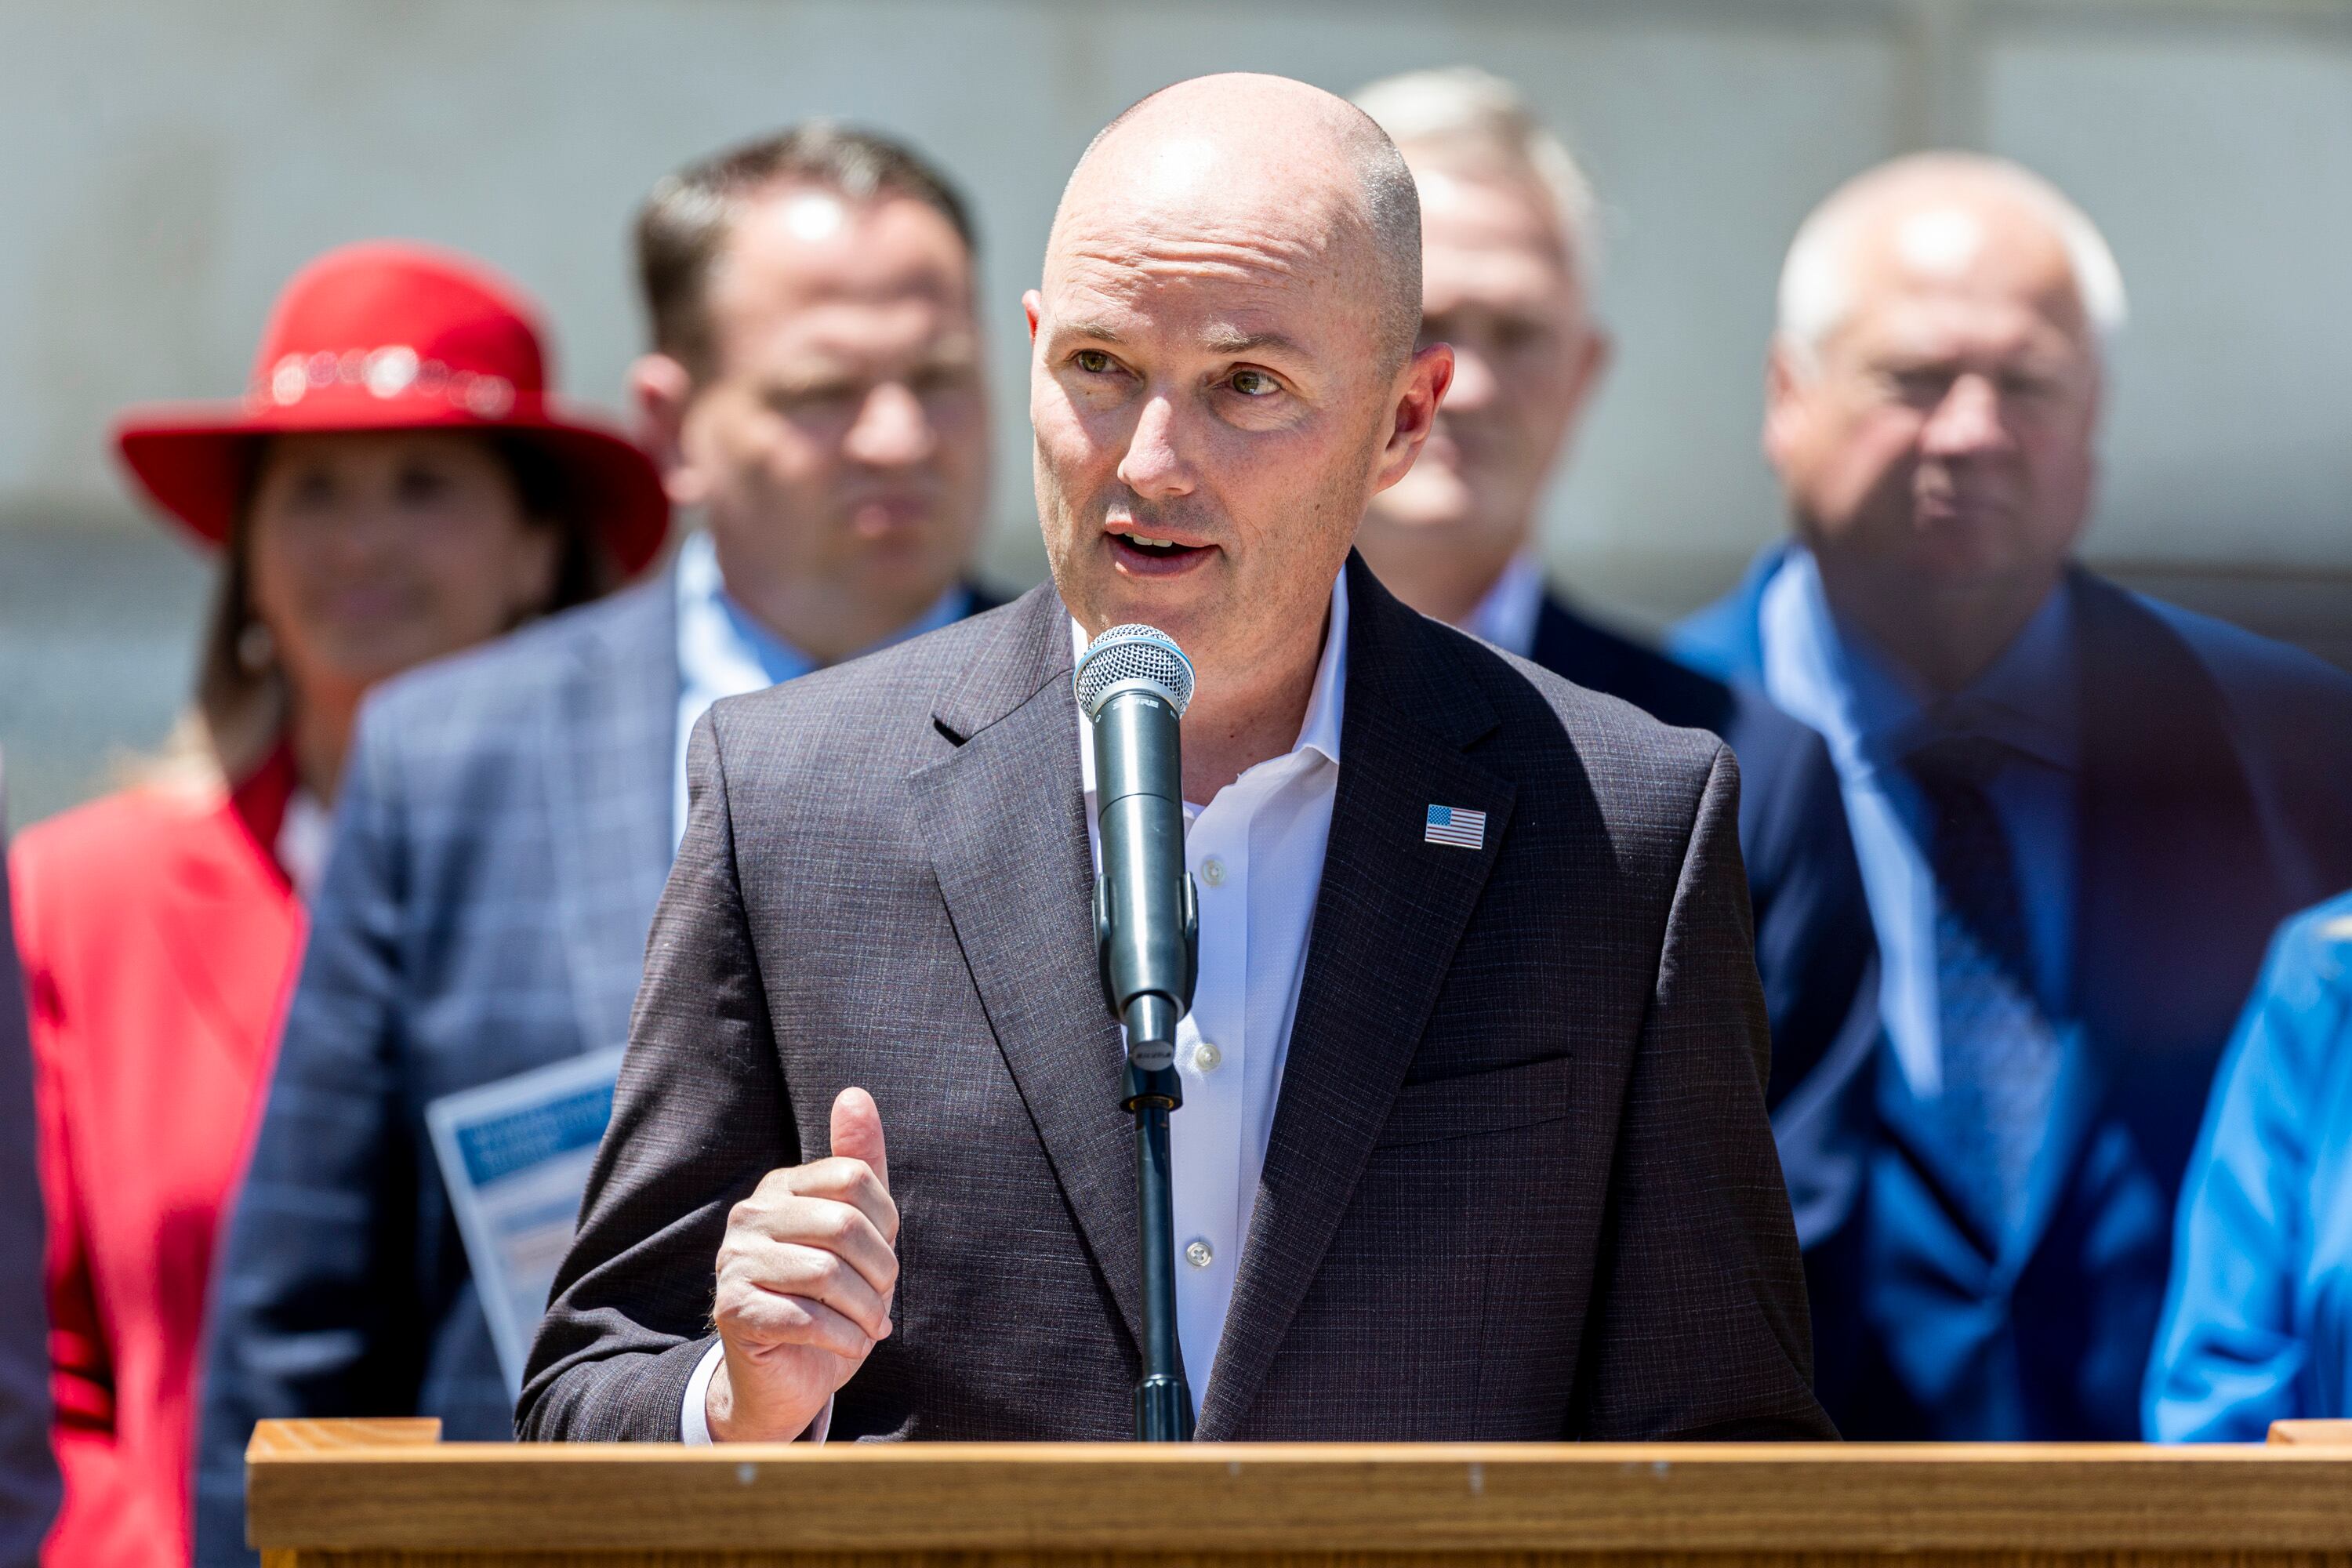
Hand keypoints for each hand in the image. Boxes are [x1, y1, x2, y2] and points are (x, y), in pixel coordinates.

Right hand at [706, 1087, 896, 1440]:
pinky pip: (807, 1318)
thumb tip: (855, 1093)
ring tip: (867, 1327)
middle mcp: (750, 1215)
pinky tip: (849, 1346)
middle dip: (880, 1273)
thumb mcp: (855, 1233)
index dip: (887, 1225)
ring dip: (865, 1312)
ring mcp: (734, 1261)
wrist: (782, 1380)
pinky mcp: (731, 1309)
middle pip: (845, 1224)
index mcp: (781, 1187)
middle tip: (881, 1303)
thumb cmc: (826, 1302)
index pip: (856, 1177)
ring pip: (828, 1273)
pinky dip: (844, 1338)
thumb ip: (859, 1164)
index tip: (882, 1262)